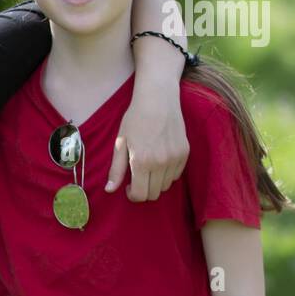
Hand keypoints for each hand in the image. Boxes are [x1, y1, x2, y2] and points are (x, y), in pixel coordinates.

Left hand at [107, 81, 187, 200]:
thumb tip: (109, 190)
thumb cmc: (135, 119)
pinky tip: (159, 160)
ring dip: (156, 182)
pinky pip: (176, 175)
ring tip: (148, 167)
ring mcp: (175, 158)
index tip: (128, 187)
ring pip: (166, 186)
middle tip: (137, 178)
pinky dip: (167, 173)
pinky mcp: (185, 153)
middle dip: (143, 190)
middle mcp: (161, 163)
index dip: (133, 195)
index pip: (140, 195)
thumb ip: (116, 169)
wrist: (158, 99)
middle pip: (154, 194)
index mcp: (141, 162)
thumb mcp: (120, 143)